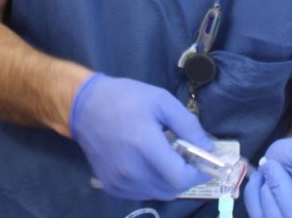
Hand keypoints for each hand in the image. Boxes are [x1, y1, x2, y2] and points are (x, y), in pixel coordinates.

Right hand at [68, 73, 210, 199]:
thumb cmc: (124, 98)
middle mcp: (132, 170)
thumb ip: (188, 124)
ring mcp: (119, 181)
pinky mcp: (111, 186)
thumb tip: (208, 147)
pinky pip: (142, 193)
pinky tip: (149, 165)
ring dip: (169, 181)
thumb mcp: (161, 100)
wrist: (84, 106)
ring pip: (158, 193)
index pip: (180, 177)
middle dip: (185, 176)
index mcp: (145, 146)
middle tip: (186, 157)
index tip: (204, 161)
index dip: (198, 173)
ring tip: (167, 159)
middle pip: (172, 189)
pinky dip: (152, 184)